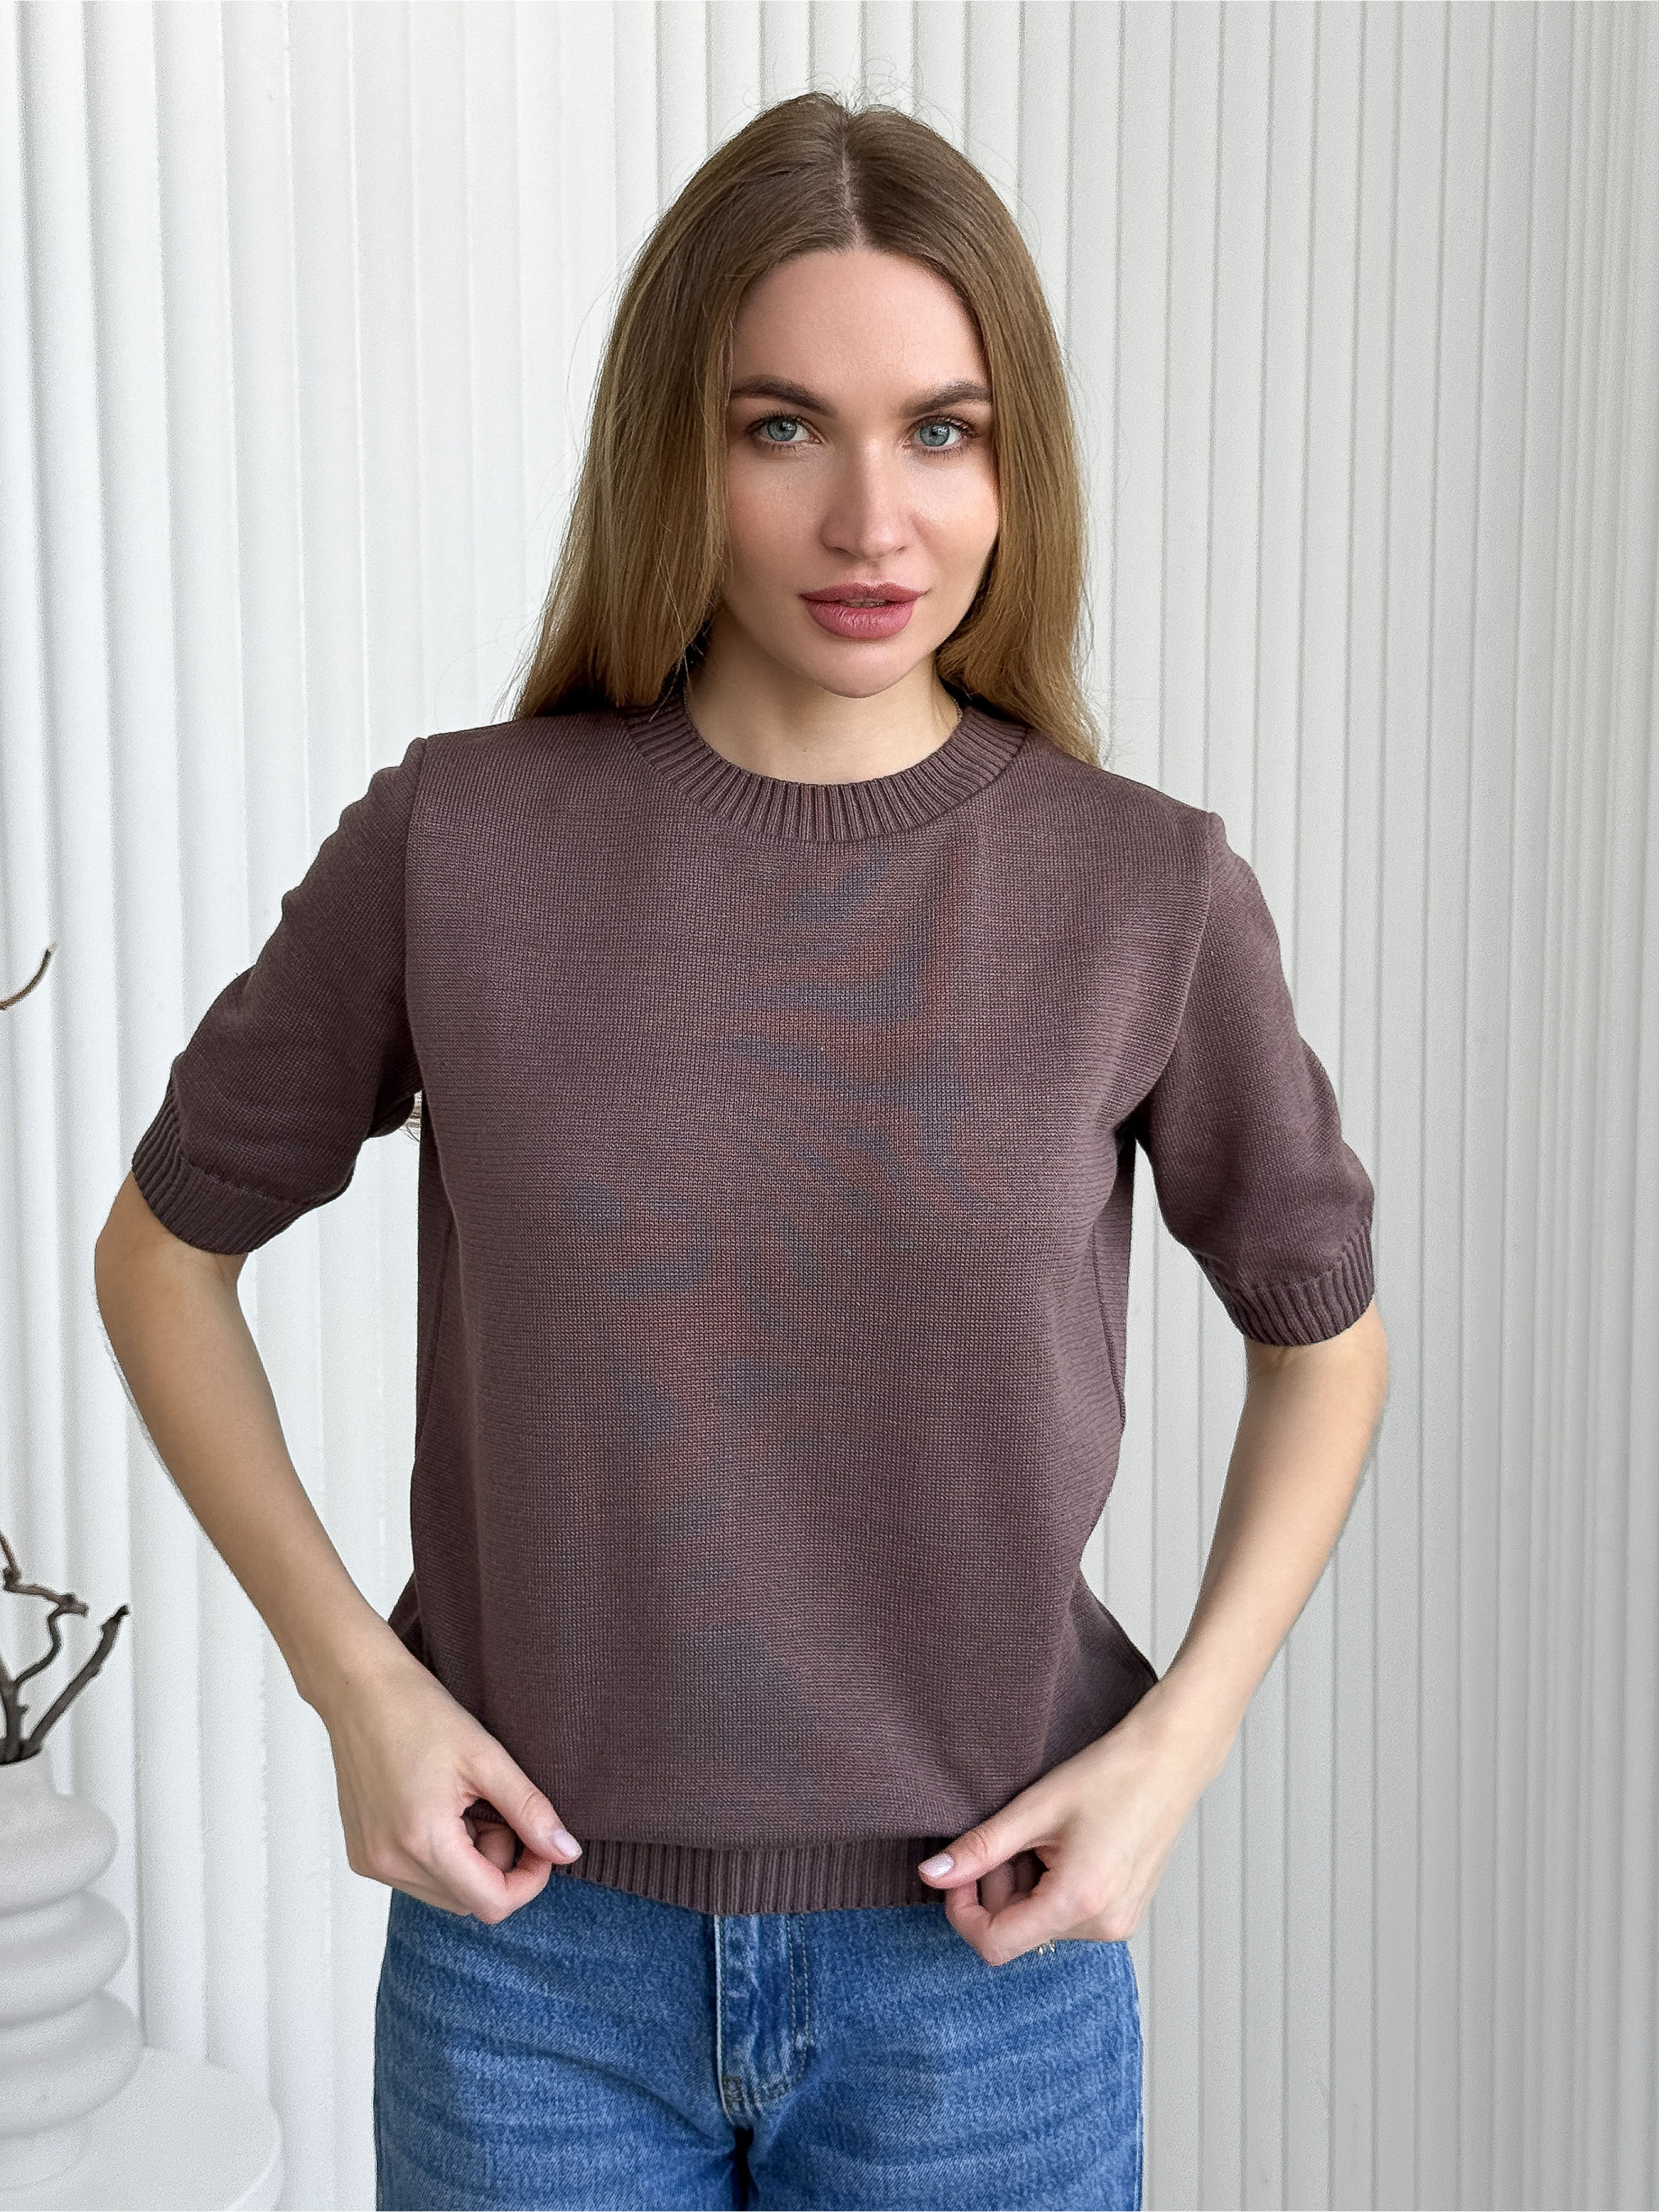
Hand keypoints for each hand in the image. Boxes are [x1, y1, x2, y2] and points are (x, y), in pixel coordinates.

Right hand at [317, 1640, 583, 1920]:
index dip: (529, 1880)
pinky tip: (438, 1806)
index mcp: (421, 1842)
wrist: (358, 1688)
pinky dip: (439, 1853)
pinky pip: (417, 1876)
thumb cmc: (419, 1711)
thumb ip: (530, 1811)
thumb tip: (567, 1853)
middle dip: (497, 1861)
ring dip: (469, 1859)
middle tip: (494, 1805)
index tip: (541, 1843)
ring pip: (444, 1890)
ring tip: (465, 1801)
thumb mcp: (486, 1757)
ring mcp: (371, 1862)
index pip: (492, 1904)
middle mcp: (389, 1864)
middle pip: (469, 1899)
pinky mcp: (362, 1854)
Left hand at [915, 1684, 1227, 1965]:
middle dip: (998, 1887)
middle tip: (1011, 1836)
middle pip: (1017, 1931)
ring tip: (1043, 1836)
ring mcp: (1118, 1924)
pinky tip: (1064, 1846)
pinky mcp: (1124, 1913)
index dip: (963, 1911)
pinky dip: (1051, 1886)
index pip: (995, 1944)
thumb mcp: (1034, 1809)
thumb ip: (980, 1848)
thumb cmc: (1110, 1775)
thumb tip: (932, 1876)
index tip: (959, 1870)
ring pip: (1040, 1922)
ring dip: (1025, 1884)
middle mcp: (1103, 1927)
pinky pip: (1067, 1915)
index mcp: (1078, 1904)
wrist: (1169, 1761)